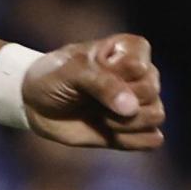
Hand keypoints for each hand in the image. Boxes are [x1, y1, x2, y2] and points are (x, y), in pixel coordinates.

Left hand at [22, 34, 164, 149]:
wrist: (35, 104)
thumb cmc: (52, 78)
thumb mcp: (70, 72)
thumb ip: (102, 84)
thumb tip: (132, 107)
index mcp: (128, 49)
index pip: (140, 67)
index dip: (112, 77)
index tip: (89, 72)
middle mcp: (142, 75)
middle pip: (151, 92)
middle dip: (116, 101)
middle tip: (90, 98)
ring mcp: (141, 102)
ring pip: (155, 116)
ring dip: (123, 122)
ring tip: (98, 115)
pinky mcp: (137, 130)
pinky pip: (153, 139)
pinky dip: (129, 140)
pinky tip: (108, 132)